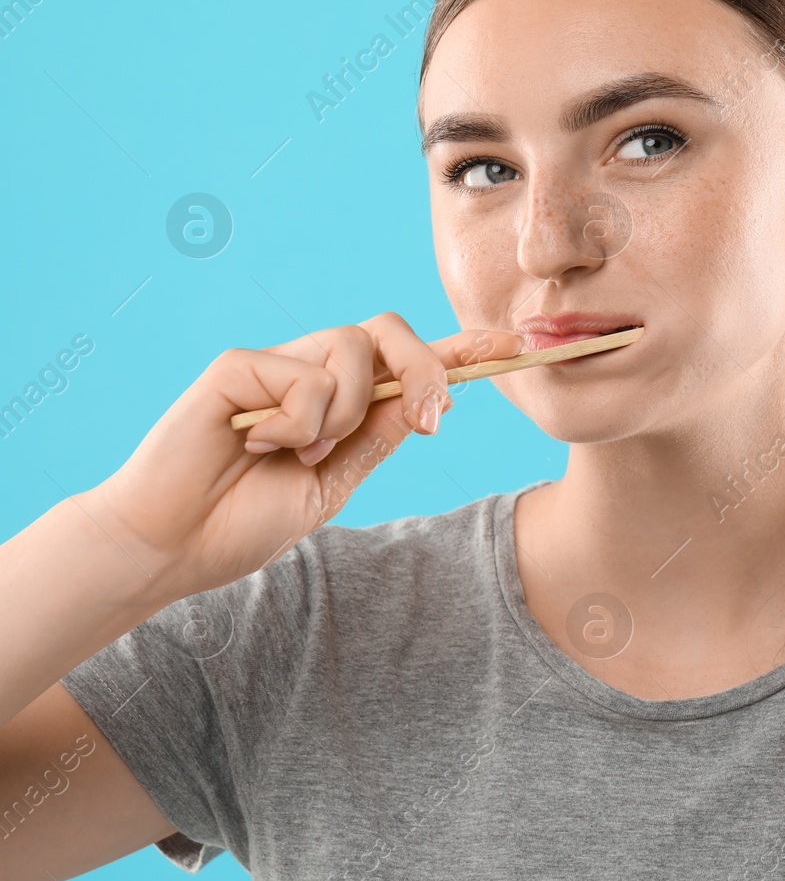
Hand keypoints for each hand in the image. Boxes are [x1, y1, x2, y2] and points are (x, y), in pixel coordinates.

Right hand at [83, 311, 523, 603]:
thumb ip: (375, 439)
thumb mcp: (332, 484)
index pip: (407, 364)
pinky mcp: (240, 366)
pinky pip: (308, 375)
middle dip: (427, 370)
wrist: (174, 547)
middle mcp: (312, 374)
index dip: (458, 351)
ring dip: (346, 414)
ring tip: (302, 455)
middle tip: (429, 425)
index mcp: (341, 405)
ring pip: (354, 350)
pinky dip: (300, 421)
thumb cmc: (243, 521)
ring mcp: (275, 365)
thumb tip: (432, 401)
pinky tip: (258, 447)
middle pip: (390, 332)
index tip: (513, 346)